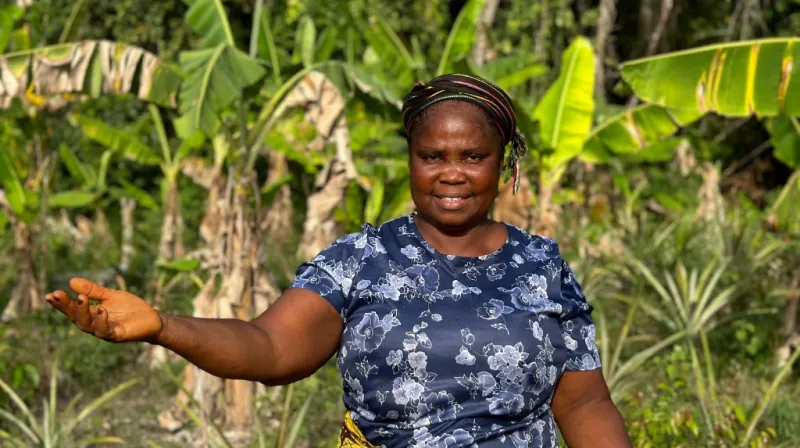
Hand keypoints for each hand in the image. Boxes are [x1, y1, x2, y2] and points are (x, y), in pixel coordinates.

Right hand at [45, 278, 163, 342]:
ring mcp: (105, 331)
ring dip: (83, 312)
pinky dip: (102, 321)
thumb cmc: (129, 308)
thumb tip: (72, 281)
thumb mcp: (110, 295)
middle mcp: (94, 324)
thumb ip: (93, 290)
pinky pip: (106, 331)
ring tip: (82, 299)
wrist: (151, 318)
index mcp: (91, 314)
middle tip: (59, 295)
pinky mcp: (117, 335)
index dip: (61, 303)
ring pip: (88, 326)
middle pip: (76, 318)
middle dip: (67, 307)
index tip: (51, 294)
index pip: (72, 309)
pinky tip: (101, 310)